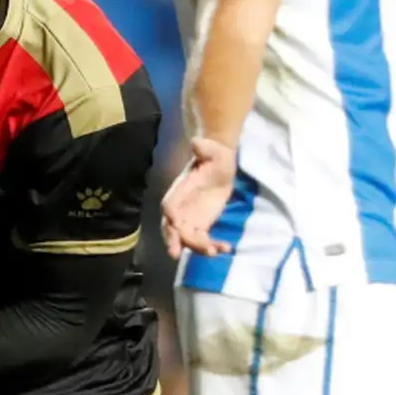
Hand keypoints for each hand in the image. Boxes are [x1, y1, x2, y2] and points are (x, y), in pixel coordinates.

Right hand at [162, 137, 235, 259]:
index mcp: (180, 190)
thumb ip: (203, 148)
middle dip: (173, 240)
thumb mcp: (211, 150)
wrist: (220, 164)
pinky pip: (202, 240)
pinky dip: (211, 247)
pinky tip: (226, 248)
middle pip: (172, 227)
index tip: (173, 220)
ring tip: (213, 252)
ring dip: (196, 247)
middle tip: (175, 252)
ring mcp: (190, 218)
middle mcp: (181, 207)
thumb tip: (196, 142)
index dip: (169, 212)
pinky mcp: (202, 225)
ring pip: (187, 238)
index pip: (169, 204)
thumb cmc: (213, 156)